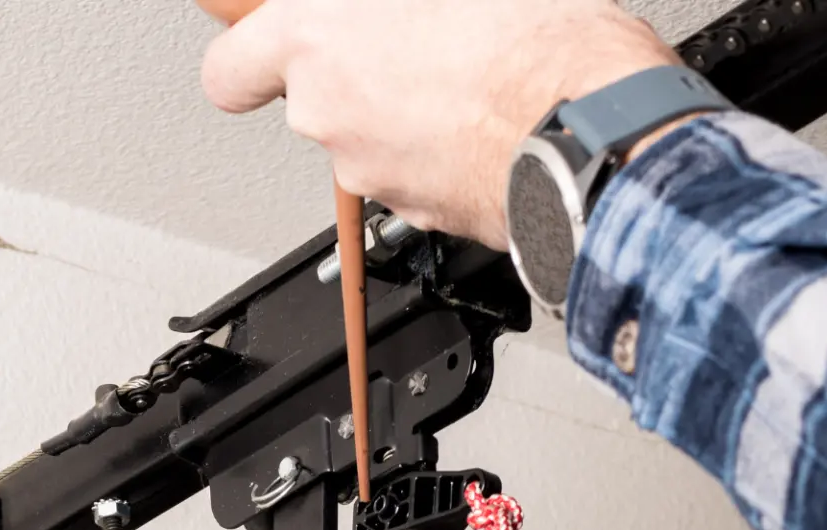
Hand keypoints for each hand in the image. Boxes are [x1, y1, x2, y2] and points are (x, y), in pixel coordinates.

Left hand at [200, 0, 680, 247]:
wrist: (594, 130)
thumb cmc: (533, 44)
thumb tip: (405, 6)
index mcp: (318, 43)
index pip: (231, 69)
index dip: (248, 56)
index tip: (266, 45)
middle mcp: (330, 118)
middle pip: (315, 98)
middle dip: (357, 72)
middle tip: (415, 40)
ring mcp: (374, 174)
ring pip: (369, 138)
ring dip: (405, 111)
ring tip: (470, 77)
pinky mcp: (419, 212)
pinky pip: (415, 171)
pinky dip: (441, 151)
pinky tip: (488, 119)